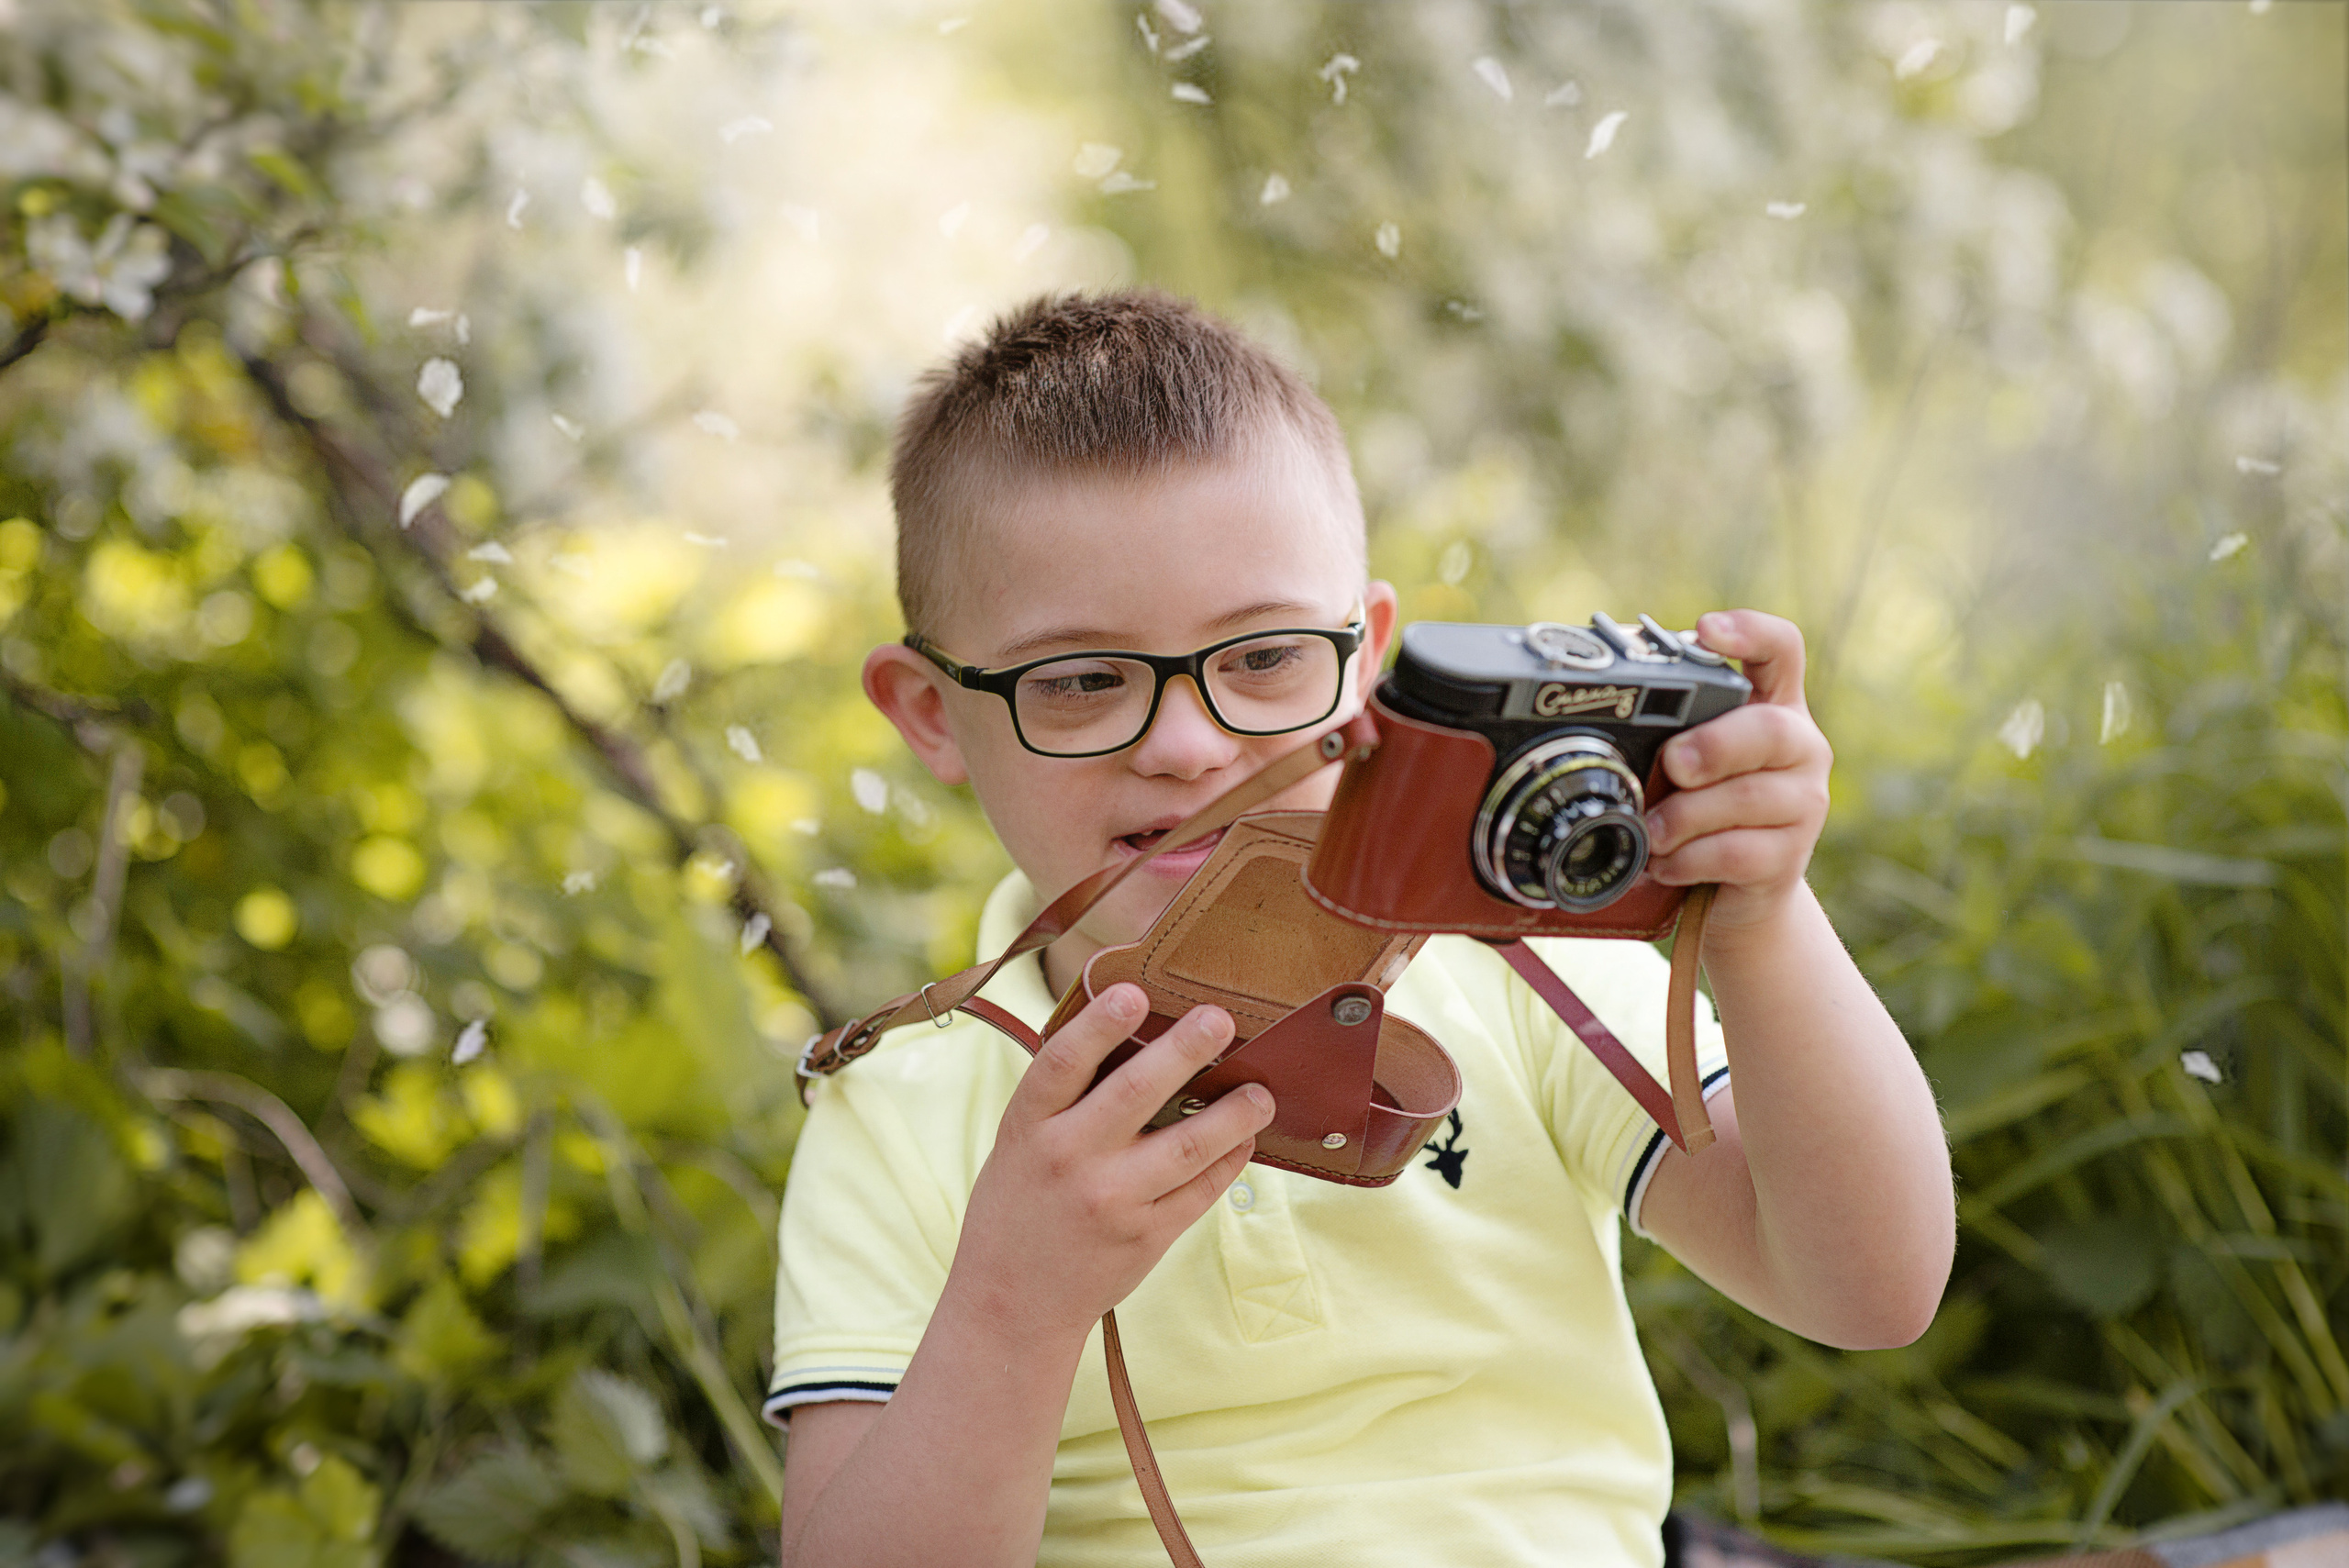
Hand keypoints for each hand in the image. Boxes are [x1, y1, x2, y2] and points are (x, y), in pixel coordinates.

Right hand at [948, 983, 1273, 1345]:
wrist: (1011, 1303)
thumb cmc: (1018, 1207)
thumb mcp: (1017, 1145)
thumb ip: (1062, 1100)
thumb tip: (1129, 1036)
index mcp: (1028, 1128)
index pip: (1063, 1064)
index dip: (1099, 1024)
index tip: (1135, 992)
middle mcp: (1068, 1160)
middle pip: (1134, 1094)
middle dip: (1184, 1051)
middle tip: (1221, 1019)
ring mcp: (1110, 1201)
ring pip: (1186, 1147)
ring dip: (1232, 1114)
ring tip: (1261, 1092)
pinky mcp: (1145, 1237)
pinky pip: (1200, 1191)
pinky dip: (1229, 1161)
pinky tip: (1246, 1140)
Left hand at [1644, 610, 1831, 934]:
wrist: (1730, 893)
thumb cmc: (1698, 811)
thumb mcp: (1684, 763)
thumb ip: (1663, 734)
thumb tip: (1593, 721)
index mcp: (1771, 707)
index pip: (1780, 650)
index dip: (1750, 632)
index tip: (1706, 630)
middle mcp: (1799, 748)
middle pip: (1771, 730)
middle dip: (1713, 746)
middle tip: (1673, 765)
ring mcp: (1802, 803)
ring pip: (1749, 796)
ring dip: (1685, 815)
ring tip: (1650, 831)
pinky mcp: (1789, 857)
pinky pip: (1737, 852)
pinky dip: (1688, 859)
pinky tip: (1664, 863)